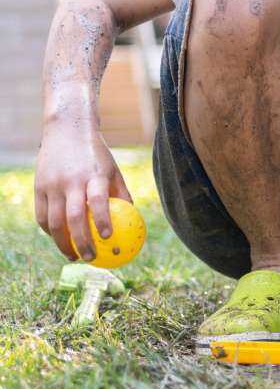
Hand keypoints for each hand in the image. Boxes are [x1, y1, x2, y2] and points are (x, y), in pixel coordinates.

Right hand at [34, 123, 132, 261]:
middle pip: (73, 217)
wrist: (66, 130)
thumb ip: (121, 193)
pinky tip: (59, 240)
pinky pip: (42, 215)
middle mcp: (71, 181)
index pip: (98, 200)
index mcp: (93, 175)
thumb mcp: (112, 169)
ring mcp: (52, 185)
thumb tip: (133, 218)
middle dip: (81, 241)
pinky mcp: (38, 187)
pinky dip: (50, 231)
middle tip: (91, 258)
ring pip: (54, 221)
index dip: (103, 220)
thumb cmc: (95, 154)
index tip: (109, 238)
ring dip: (62, 243)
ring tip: (74, 256)